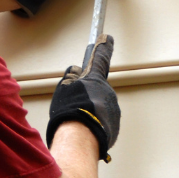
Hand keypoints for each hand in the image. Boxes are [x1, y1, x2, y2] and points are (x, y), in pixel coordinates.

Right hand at [46, 35, 120, 161]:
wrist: (81, 138)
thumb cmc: (70, 112)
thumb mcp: (64, 88)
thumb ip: (71, 77)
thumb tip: (75, 71)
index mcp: (95, 79)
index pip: (100, 58)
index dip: (103, 47)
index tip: (107, 39)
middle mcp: (108, 92)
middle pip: (97, 89)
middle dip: (87, 95)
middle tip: (74, 104)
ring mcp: (113, 110)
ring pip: (100, 106)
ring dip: (90, 111)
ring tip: (77, 120)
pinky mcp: (114, 125)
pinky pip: (102, 121)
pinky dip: (94, 123)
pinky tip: (84, 129)